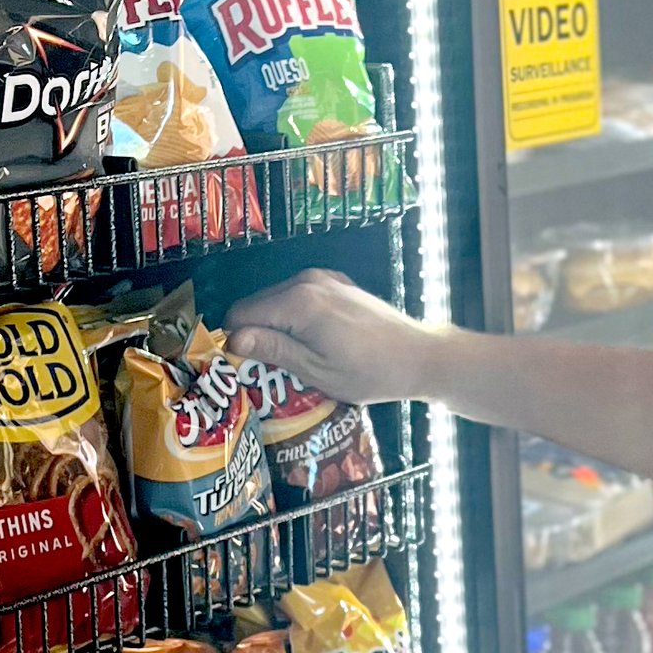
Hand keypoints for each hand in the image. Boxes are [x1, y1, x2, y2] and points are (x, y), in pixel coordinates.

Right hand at [221, 270, 432, 402]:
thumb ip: (274, 349)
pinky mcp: (337, 284)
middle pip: (256, 306)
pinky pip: (298, 298)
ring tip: (287, 362)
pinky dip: (294, 319)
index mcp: (298, 302)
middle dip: (253, 336)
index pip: (240, 315)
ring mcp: (324, 279)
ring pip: (276, 301)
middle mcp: (307, 281)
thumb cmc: (370, 372)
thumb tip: (233, 339)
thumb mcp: (317, 370)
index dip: (235, 344)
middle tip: (263, 373)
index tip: (242, 370)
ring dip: (273, 328)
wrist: (420, 356)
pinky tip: (308, 344)